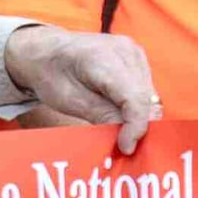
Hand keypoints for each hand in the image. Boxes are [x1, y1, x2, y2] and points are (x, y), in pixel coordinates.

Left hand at [0, 23, 161, 153]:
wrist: (47, 51)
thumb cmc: (52, 75)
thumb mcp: (70, 101)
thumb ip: (102, 116)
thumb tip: (131, 138)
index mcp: (103, 57)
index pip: (135, 97)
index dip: (136, 127)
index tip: (126, 148)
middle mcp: (125, 50)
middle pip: (146, 98)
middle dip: (138, 125)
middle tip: (121, 145)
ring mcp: (134, 52)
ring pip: (151, 96)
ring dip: (139, 117)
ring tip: (119, 131)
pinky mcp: (137, 58)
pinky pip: (146, 90)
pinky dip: (137, 107)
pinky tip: (120, 114)